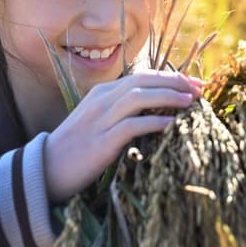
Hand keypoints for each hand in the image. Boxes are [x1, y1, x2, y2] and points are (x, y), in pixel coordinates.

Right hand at [44, 70, 201, 202]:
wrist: (46, 170)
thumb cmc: (77, 146)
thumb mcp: (99, 120)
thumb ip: (123, 110)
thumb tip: (158, 110)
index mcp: (103, 92)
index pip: (142, 77)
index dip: (170, 77)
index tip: (193, 83)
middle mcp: (102, 100)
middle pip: (143, 81)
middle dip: (175, 82)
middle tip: (199, 89)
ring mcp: (100, 120)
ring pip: (138, 98)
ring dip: (167, 97)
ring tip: (190, 102)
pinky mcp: (101, 142)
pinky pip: (131, 126)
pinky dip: (153, 123)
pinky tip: (171, 125)